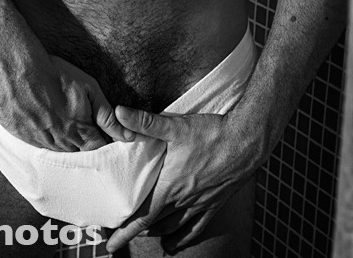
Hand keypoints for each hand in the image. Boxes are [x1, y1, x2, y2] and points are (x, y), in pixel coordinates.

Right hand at [0, 44, 134, 151]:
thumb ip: (108, 116)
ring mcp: (39, 141)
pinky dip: (46, 138)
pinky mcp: (22, 137)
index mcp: (79, 131)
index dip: (104, 141)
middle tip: (85, 127)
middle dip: (86, 143)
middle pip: (79, 152)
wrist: (17, 69)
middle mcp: (60, 142)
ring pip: (60, 151)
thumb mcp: (89, 89)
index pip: (99, 148)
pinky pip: (39, 145)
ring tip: (66, 125)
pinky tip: (46, 124)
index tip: (106, 133)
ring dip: (66, 142)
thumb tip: (129, 136)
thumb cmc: (55, 74)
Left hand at [106, 108, 257, 252]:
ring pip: (173, 226)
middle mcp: (183, 200)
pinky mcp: (214, 203)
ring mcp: (200, 204)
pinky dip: (182, 238)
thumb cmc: (211, 134)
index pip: (142, 215)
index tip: (110, 246)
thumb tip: (119, 112)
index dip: (124, 232)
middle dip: (135, 232)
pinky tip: (174, 243)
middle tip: (119, 238)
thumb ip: (145, 122)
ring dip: (156, 233)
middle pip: (154, 224)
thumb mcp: (174, 126)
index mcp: (170, 185)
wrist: (245, 142)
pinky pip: (196, 228)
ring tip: (143, 235)